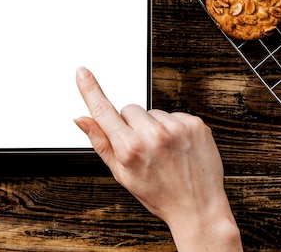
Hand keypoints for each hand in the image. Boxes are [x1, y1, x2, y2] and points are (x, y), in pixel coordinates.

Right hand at [74, 67, 241, 250]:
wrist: (198, 208)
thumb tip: (81, 119)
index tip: (82, 72)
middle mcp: (153, 134)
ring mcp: (176, 127)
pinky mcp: (194, 124)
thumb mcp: (121, 173)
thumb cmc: (159, 194)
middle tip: (142, 148)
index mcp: (130, 148)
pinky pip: (173, 114)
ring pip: (151, 112)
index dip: (90, 89)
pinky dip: (173, 127)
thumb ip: (100, 141)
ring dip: (153, 126)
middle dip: (130, 124)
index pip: (103, 110)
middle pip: (128, 109)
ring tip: (163, 150)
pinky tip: (177, 146)